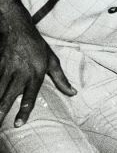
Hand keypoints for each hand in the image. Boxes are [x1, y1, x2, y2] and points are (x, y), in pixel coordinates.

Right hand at [0, 5, 75, 124]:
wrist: (16, 26)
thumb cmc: (36, 45)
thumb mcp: (52, 60)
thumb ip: (61, 79)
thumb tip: (73, 93)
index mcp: (34, 75)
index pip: (29, 97)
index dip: (23, 111)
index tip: (18, 124)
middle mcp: (19, 74)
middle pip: (8, 96)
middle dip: (2, 112)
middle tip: (0, 127)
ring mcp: (5, 69)